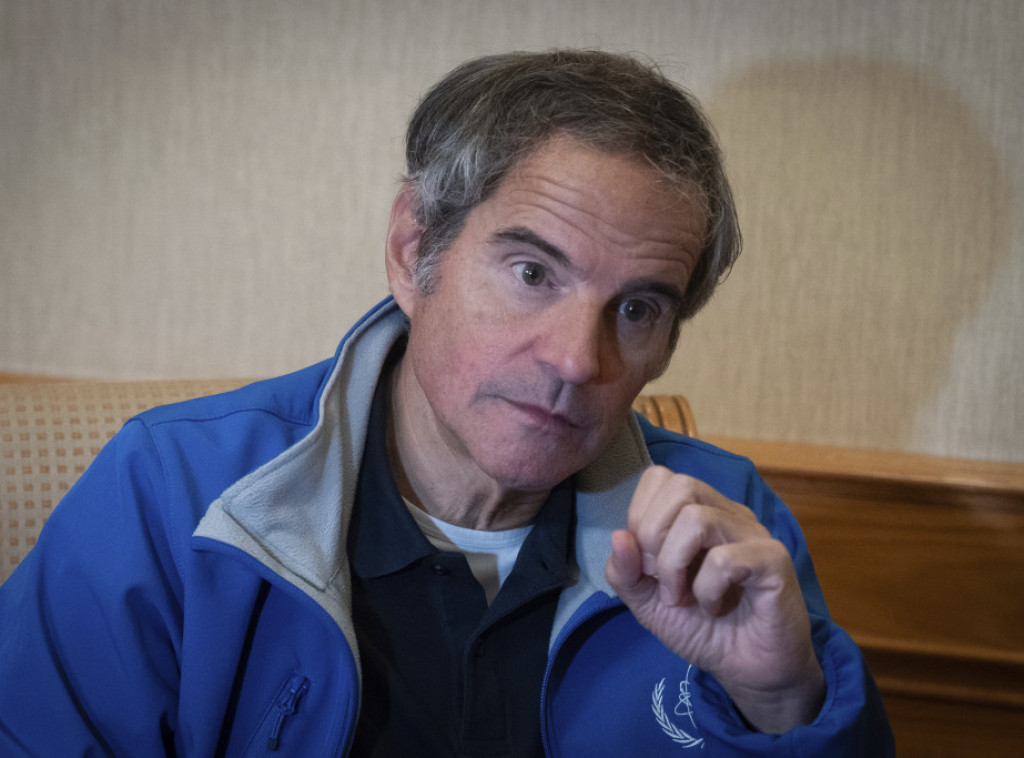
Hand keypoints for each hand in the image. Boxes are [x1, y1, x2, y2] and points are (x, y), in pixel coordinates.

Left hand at [605, 466, 824, 732]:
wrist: (747, 671)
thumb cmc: (702, 629)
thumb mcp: (648, 603)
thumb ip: (625, 572)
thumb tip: (618, 536)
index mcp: (698, 513)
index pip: (659, 479)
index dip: (641, 518)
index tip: (647, 565)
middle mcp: (727, 513)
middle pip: (679, 486)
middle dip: (653, 537)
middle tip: (663, 581)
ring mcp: (752, 533)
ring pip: (697, 518)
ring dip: (675, 566)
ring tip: (684, 598)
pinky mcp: (774, 560)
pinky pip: (726, 559)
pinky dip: (706, 589)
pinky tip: (714, 608)